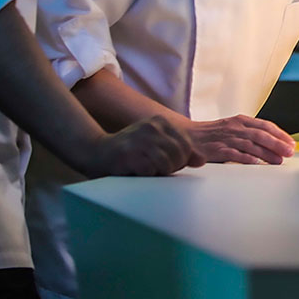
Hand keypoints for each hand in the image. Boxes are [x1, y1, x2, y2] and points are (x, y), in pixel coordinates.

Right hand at [85, 116, 204, 177]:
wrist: (97, 152)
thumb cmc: (132, 152)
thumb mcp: (158, 146)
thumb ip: (181, 151)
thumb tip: (201, 160)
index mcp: (161, 122)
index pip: (187, 146)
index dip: (181, 160)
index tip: (167, 163)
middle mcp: (151, 127)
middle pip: (179, 155)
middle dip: (171, 168)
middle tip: (156, 169)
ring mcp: (139, 139)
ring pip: (166, 164)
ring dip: (159, 173)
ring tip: (147, 170)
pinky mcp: (128, 154)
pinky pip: (150, 171)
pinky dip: (147, 176)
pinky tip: (137, 171)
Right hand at [181, 115, 295, 164]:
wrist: (189, 136)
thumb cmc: (214, 134)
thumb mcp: (235, 128)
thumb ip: (252, 133)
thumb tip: (274, 143)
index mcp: (241, 120)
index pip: (265, 125)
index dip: (280, 134)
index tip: (291, 143)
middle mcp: (236, 128)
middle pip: (261, 135)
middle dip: (277, 144)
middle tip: (289, 152)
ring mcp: (227, 138)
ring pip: (251, 145)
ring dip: (266, 153)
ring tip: (278, 161)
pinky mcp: (218, 150)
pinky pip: (235, 154)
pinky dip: (246, 158)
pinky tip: (257, 163)